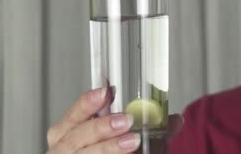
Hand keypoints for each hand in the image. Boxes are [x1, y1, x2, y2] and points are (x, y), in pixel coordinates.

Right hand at [47, 88, 183, 152]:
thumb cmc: (104, 148)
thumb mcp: (122, 133)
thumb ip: (149, 127)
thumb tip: (176, 120)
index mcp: (68, 133)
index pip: (73, 116)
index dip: (86, 104)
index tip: (105, 93)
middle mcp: (65, 150)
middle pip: (76, 138)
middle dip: (101, 127)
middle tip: (125, 120)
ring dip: (109, 148)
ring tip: (133, 141)